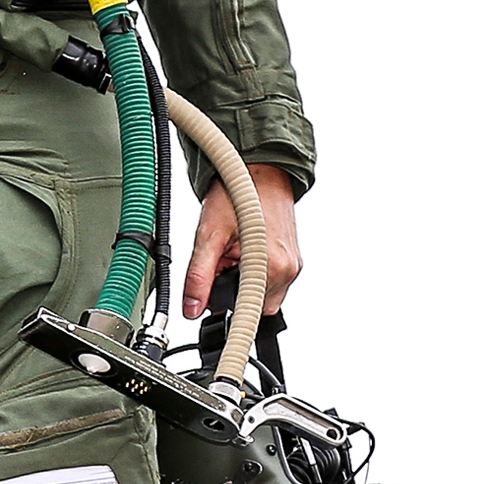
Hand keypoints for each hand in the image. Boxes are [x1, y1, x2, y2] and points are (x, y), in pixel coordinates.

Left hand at [181, 163, 301, 317]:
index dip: (221, 303)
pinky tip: (242, 250)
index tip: (209, 292)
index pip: (244, 312)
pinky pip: (269, 280)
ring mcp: (293, 266)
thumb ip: (199, 276)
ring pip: (261, 294)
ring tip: (232, 251)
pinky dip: (252, 272)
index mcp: (271, 267)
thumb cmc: (238, 194)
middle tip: (219, 260)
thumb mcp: (208, 236)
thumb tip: (190, 308)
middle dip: (231, 290)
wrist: (261, 172)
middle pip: (253, 305)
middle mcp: (288, 270)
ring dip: (241, 280)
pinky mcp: (292, 260)